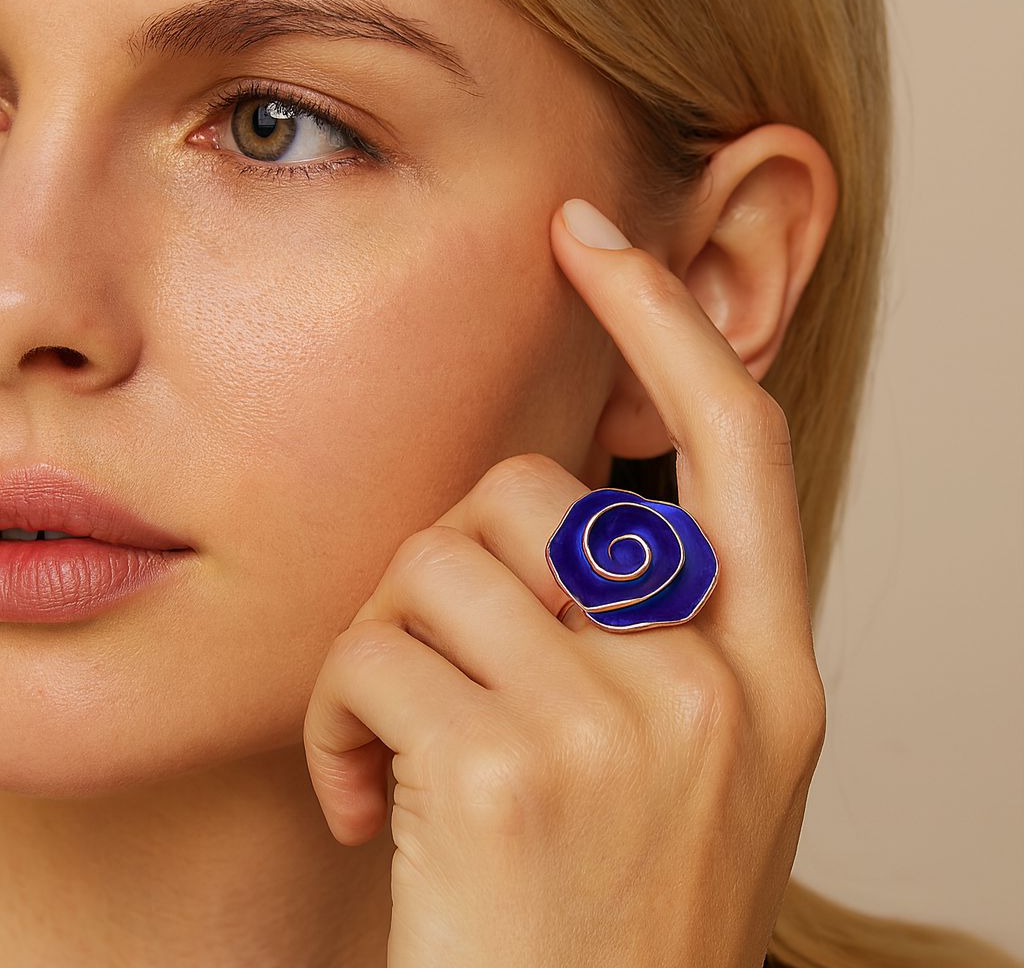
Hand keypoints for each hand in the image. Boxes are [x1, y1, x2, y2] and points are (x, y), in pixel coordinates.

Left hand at [303, 198, 826, 967]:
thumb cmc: (611, 921)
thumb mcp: (681, 772)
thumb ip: (646, 634)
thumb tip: (563, 514)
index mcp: (766, 675)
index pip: (739, 441)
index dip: (667, 321)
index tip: (592, 237)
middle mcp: (710, 685)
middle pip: (536, 494)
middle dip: (453, 556)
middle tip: (437, 661)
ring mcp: (618, 727)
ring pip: (438, 560)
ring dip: (385, 644)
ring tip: (396, 748)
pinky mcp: (508, 772)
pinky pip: (377, 648)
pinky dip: (340, 716)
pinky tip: (367, 799)